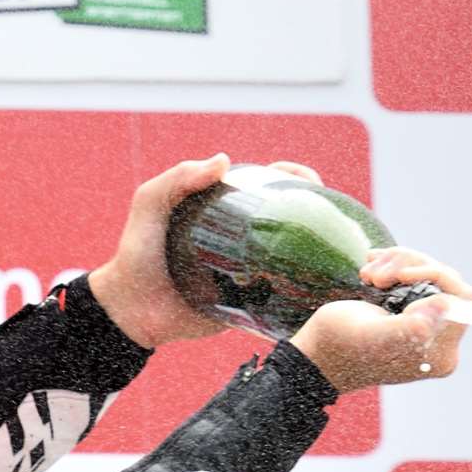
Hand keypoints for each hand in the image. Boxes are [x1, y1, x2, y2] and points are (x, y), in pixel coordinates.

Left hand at [89, 155, 324, 348]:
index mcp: (225, 209)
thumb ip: (177, 179)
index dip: (294, 176)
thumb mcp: (149, 205)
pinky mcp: (251, 303)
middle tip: (331, 214)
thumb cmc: (137, 252)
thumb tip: (225, 161)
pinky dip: (305, 289)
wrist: (130, 309)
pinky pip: (283, 294)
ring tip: (341, 247)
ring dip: (321, 249)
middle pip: (291, 217)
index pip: (269, 184)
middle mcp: (242, 236)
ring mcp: (249, 269)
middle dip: (319, 209)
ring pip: (294, 255)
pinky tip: (328, 283)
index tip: (309, 178)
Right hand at [290, 247, 471, 392]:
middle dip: (409, 268)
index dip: (433, 277)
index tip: (398, 276)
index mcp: (438, 353)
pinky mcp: (409, 315)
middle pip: (446, 283)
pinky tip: (367, 272)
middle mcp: (438, 342)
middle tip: (372, 276)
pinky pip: (415, 279)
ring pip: (429, 276)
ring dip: (396, 265)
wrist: (313, 352)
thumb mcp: (371, 334)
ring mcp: (425, 328)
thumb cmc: (337, 346)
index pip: (461, 300)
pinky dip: (391, 268)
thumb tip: (446, 305)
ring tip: (366, 274)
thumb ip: (409, 326)